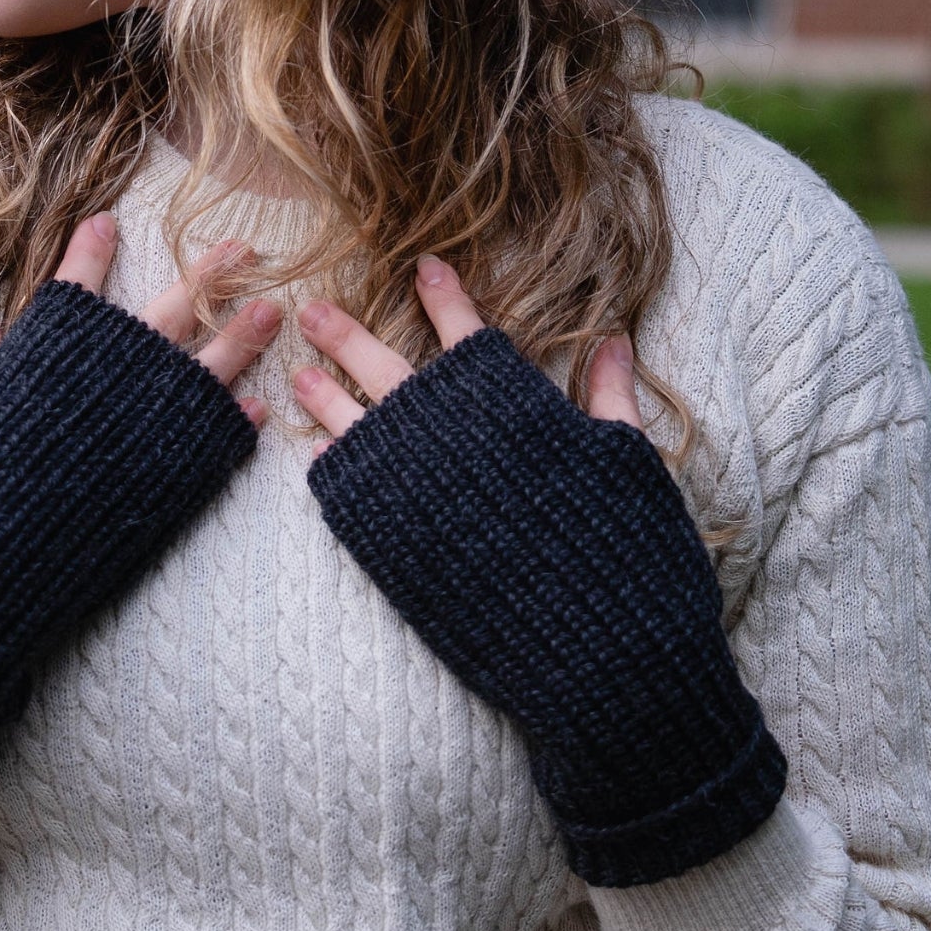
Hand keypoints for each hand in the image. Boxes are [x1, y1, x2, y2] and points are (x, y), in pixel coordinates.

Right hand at [0, 215, 275, 819]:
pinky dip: (234, 426)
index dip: (88, 254)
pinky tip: (258, 408)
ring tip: (274, 310)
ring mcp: (134, 446)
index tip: (108, 222)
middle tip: (241, 249)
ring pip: (202, 377)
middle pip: (162, 320)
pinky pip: (210, 451)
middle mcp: (96, 394)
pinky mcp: (157, 501)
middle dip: (203, 279)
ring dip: (241, 341)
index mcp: (34, 363)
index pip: (71, 291)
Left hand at [299, 284, 786, 885]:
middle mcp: (453, 439)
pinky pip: (348, 496)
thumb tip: (614, 339)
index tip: (425, 267)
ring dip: (324, 398)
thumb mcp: (631, 464)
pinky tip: (318, 457)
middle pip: (390, 371)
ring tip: (297, 374)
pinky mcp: (392, 548)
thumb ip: (611, 399)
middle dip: (351, 337)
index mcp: (515, 408)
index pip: (470, 335)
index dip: (447, 298)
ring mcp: (415, 493)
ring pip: (354, 428)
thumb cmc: (632, 558)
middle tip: (317, 310)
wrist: (606, 663)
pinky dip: (332, 470)